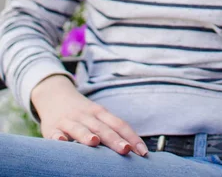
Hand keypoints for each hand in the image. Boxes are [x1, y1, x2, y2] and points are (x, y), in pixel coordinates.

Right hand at [31, 75, 147, 156]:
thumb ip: (111, 130)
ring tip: (94, 142)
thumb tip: (133, 150)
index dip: (132, 137)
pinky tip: (61, 142)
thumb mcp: (98, 117)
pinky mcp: (52, 127)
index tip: (143, 152)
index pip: (119, 124)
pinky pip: (55, 133)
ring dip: (86, 135)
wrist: (55, 95)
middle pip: (102, 127)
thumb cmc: (83, 113)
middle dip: (114, 139)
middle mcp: (87, 116)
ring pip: (79, 128)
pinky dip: (58, 137)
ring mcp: (69, 120)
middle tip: (125, 150)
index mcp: (101, 113)